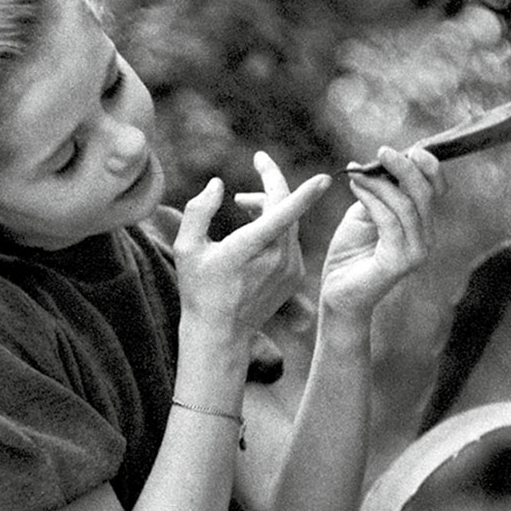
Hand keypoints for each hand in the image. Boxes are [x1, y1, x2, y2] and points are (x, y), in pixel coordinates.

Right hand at [174, 153, 329, 337]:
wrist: (220, 333)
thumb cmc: (199, 290)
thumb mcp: (186, 248)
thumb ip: (199, 210)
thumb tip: (217, 184)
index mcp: (252, 247)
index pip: (285, 213)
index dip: (306, 193)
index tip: (324, 178)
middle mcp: (278, 258)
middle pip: (286, 206)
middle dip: (268, 186)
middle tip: (247, 182)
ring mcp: (291, 268)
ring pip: (290, 222)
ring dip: (270, 207)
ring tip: (243, 206)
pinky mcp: (295, 275)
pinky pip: (291, 239)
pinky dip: (277, 228)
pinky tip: (255, 235)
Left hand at [320, 146, 443, 316]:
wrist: (337, 294)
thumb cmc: (350, 254)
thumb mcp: (364, 214)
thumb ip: (378, 192)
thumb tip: (379, 163)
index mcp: (422, 224)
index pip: (436, 189)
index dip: (428, 165)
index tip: (408, 147)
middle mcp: (426, 238)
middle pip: (426, 193)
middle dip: (405, 168)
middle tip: (382, 151)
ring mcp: (416, 252)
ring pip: (408, 205)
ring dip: (381, 183)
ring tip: (357, 173)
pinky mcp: (400, 263)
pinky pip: (390, 222)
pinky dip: (373, 201)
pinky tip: (356, 188)